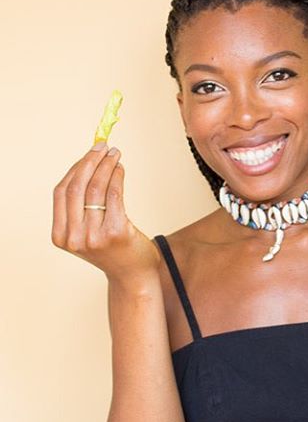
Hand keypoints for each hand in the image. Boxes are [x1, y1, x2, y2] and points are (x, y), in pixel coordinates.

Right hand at [52, 142, 159, 285]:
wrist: (132, 275)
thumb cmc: (113, 249)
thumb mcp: (88, 231)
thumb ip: (82, 207)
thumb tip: (88, 164)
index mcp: (61, 236)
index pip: (61, 192)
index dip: (75, 168)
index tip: (88, 154)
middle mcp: (74, 237)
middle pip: (76, 188)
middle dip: (90, 162)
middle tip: (103, 147)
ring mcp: (93, 236)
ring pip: (95, 189)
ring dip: (106, 166)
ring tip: (115, 154)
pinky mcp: (115, 232)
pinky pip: (114, 195)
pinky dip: (117, 177)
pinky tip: (120, 169)